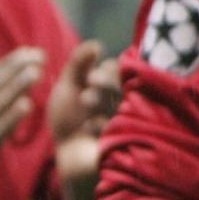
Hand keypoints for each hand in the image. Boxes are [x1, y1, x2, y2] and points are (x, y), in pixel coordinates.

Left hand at [47, 39, 120, 188]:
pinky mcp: (130, 142)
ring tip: (84, 101)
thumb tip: (96, 44)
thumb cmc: (69, 118)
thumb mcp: (70, 86)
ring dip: (105, 101)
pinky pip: (125, 130)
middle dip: (107, 83)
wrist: (66, 154)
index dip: (109, 73)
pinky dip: (104, 126)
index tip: (90, 76)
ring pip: (126, 105)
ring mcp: (132, 122)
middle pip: (127, 86)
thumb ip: (79, 64)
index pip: (123, 72)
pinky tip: (88, 126)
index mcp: (117, 84)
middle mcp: (129, 100)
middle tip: (89, 84)